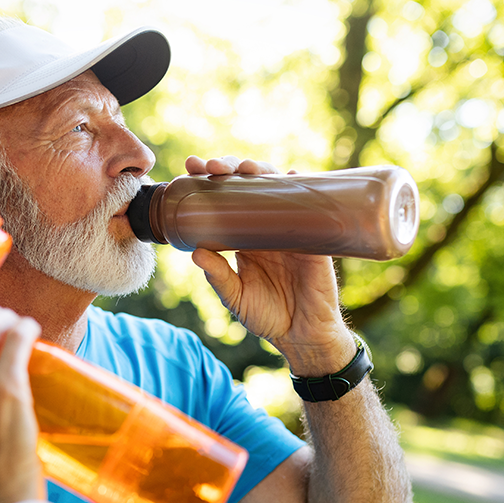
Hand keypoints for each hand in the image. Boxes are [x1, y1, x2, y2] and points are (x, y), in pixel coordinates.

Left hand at [183, 155, 355, 374]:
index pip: (224, 200)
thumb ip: (218, 276)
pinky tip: (290, 174)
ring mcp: (290, 228)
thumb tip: (196, 253)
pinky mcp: (312, 238)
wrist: (302, 336)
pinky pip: (308, 207)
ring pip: (275, 187)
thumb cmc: (269, 316)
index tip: (191, 168)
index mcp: (245, 237)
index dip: (209, 181)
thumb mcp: (236, 296)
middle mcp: (266, 226)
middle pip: (248, 185)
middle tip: (211, 167)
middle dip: (229, 168)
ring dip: (260, 170)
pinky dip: (300, 187)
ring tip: (244, 168)